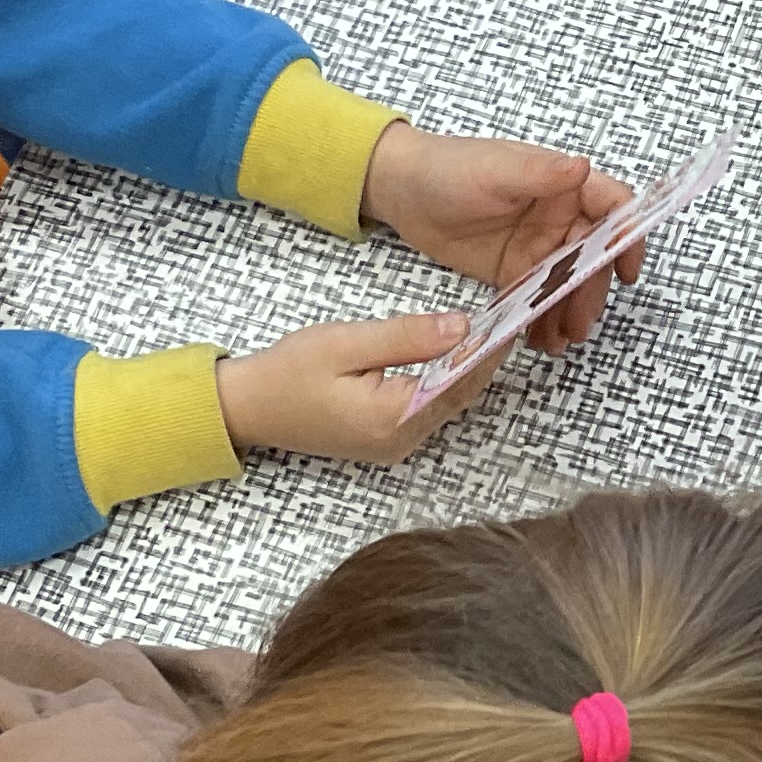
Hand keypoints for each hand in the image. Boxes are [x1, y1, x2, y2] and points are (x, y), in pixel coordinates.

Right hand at [218, 311, 489, 461]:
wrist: (248, 407)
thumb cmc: (289, 371)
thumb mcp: (347, 342)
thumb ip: (406, 337)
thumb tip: (463, 326)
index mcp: (394, 418)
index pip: (460, 379)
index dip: (489, 347)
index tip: (513, 316)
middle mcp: (402, 440)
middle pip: (460, 394)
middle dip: (484, 357)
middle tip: (509, 316)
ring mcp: (395, 445)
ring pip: (447, 402)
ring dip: (468, 368)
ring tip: (489, 328)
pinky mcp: (386, 440)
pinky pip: (429, 408)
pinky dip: (445, 380)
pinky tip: (453, 353)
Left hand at [362, 125, 636, 350]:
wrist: (401, 190)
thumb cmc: (447, 167)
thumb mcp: (494, 169)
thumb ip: (540, 173)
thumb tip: (583, 167)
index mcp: (562, 184)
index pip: (612, 205)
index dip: (628, 234)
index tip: (628, 268)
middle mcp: (558, 216)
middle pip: (595, 255)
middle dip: (592, 289)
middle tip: (580, 321)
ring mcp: (538, 246)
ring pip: (570, 282)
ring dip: (572, 310)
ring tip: (561, 339)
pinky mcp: (515, 270)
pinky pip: (539, 298)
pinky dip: (545, 319)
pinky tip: (542, 339)